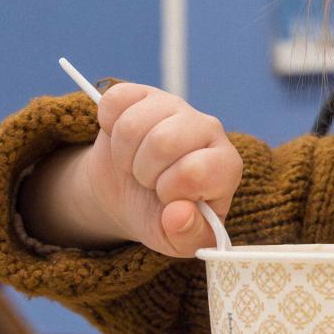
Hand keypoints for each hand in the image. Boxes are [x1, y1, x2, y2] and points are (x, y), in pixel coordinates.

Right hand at [81, 81, 241, 256]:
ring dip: (124, 154)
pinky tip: (122, 141)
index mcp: (225, 166)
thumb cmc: (163, 216)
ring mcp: (175, 106)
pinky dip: (108, 126)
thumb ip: (188, 235)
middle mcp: (207, 128)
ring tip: (136, 165)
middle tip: (149, 181)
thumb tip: (179, 214)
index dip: (171, 190)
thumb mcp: (178, 240)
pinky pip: (114, 101)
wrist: (131, 195)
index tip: (168, 198)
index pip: (196, 170)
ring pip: (133, 123)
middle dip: (144, 171)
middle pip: (162, 141)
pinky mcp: (143, 93)